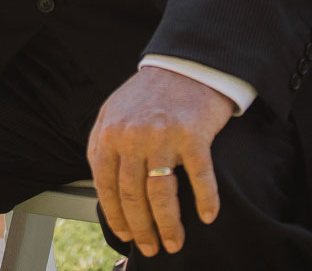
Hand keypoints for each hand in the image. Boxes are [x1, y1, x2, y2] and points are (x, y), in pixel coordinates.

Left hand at [87, 66, 237, 258]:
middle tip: (151, 247)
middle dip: (141, 229)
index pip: (107, 187)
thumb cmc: (150, 94)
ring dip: (169, 225)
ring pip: (161, 194)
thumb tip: (103, 188)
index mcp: (110, 133)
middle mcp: (132, 136)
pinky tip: (208, 216)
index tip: (124, 234)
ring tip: (175, 242)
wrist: (185, 64)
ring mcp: (163, 136)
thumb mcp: (114, 112)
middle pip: (133, 196)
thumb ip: (104, 145)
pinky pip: (199, 177)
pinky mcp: (193, 134)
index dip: (116, 216)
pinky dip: (206, 200)